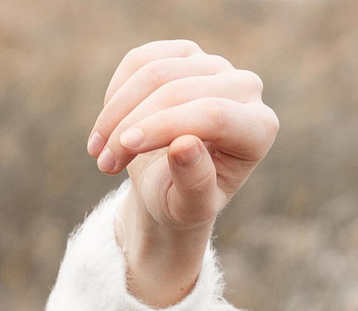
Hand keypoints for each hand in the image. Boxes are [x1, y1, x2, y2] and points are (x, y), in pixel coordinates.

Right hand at [85, 40, 278, 305]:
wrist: (170, 185)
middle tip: (103, 164)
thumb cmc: (184, 200)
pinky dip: (116, 93)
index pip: (213, 115)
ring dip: (117, 112)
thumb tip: (184, 145)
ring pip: (156, 72)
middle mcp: (246, 88)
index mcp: (259, 129)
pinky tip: (108, 125)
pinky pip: (141, 60)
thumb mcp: (188, 208)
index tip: (122, 148)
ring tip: (98, 151)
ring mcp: (215, 65)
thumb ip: (194, 184)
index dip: (163, 127)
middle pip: (180, 91)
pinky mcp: (185, 54)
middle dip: (133, 125)